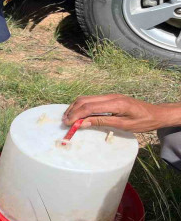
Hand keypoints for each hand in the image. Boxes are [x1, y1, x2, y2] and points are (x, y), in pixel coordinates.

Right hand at [62, 94, 176, 132]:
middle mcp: (110, 96)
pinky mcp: (110, 97)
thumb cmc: (142, 122)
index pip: (89, 107)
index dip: (76, 115)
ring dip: (75, 107)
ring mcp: (109, 96)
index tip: (67, 123)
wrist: (156, 114)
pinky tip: (79, 114)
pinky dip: (82, 106)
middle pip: (84, 100)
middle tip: (64, 121)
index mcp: (114, 103)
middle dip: (72, 110)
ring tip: (68, 118)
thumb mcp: (123, 125)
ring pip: (86, 98)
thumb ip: (102, 122)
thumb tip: (83, 123)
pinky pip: (92, 100)